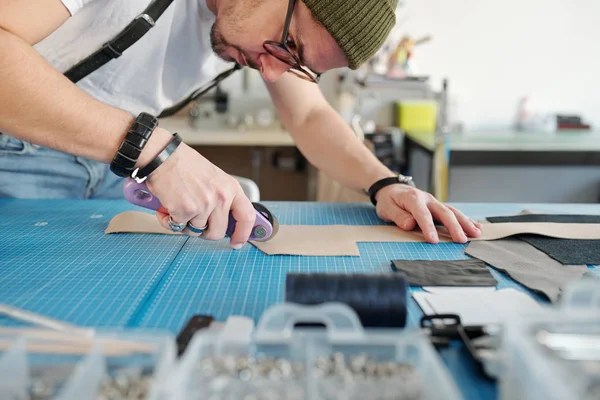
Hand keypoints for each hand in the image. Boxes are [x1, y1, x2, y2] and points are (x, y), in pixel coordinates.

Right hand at [141, 129, 255, 247]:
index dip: (243, 233)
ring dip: (184, 223)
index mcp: (231, 188)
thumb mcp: (214, 178)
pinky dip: (168, 220)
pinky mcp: (185, 210)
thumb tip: (224, 220)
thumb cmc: (184, 164)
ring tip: (178, 205)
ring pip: (196, 231)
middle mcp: (220, 197)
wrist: (162, 155)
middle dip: (204, 232)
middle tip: (193, 220)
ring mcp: (204, 205)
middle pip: (218, 232)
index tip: (237, 242)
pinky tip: (166, 206)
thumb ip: (222, 198)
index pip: (247, 216)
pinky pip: (178, 227)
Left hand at [374, 184, 481, 243]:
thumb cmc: (389, 200)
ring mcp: (434, 202)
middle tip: (461, 240)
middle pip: (443, 212)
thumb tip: (410, 224)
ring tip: (476, 234)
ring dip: (465, 223)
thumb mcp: (387, 208)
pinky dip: (465, 220)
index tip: (434, 241)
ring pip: (453, 212)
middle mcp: (427, 199)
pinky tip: (476, 227)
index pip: (422, 214)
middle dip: (454, 227)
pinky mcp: (438, 206)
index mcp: (413, 198)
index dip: (428, 228)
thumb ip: (398, 216)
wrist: (391, 189)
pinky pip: (454, 212)